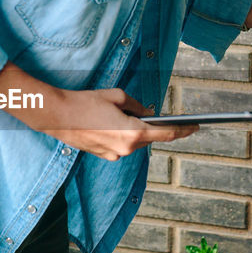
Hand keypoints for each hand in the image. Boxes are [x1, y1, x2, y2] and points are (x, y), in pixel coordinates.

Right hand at [29, 88, 197, 160]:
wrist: (57, 116)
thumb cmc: (85, 103)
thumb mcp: (117, 96)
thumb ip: (137, 106)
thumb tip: (147, 113)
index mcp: (132, 133)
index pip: (166, 133)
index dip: (183, 130)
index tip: (194, 127)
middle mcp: (125, 148)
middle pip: (149, 137)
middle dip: (151, 125)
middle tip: (147, 112)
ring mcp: (114, 154)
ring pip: (135, 142)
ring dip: (134, 130)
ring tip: (119, 114)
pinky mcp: (104, 155)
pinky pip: (121, 145)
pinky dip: (121, 135)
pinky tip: (109, 123)